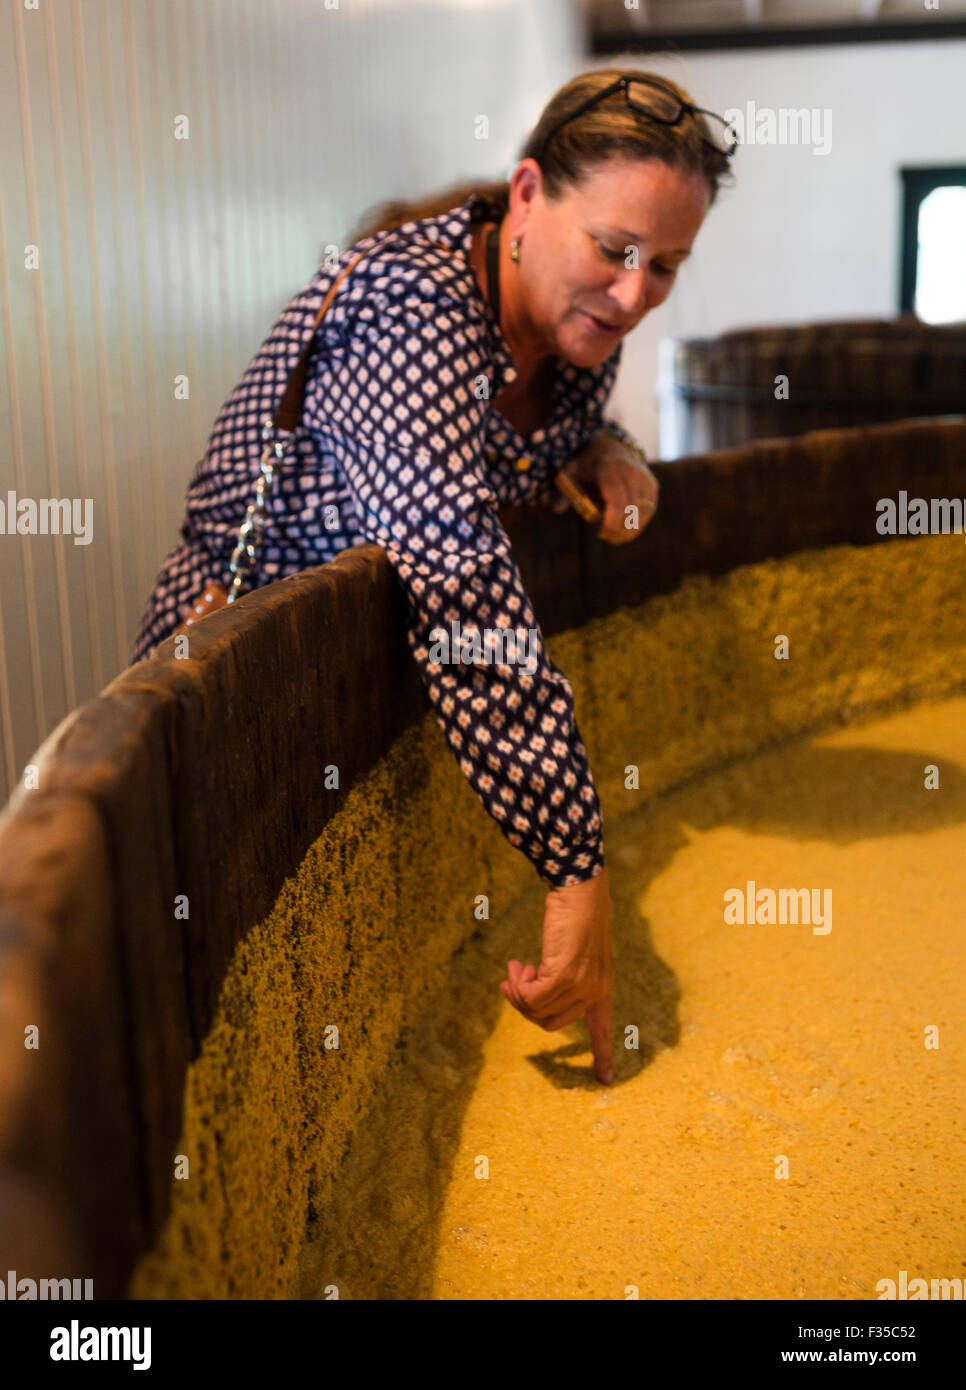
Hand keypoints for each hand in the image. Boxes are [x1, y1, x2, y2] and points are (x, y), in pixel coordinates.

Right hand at [500, 865, 614, 1083]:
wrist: (580, 888)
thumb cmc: (574, 911)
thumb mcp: (570, 949)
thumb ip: (557, 974)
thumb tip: (525, 995)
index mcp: (602, 985)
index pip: (604, 1028)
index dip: (603, 1055)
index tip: (605, 1081)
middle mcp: (595, 989)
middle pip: (551, 1023)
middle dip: (525, 1007)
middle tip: (511, 982)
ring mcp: (582, 984)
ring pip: (537, 1010)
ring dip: (517, 992)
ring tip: (514, 969)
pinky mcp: (565, 974)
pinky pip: (531, 997)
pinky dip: (517, 986)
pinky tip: (516, 967)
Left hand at [553, 430, 657, 544]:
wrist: (610, 447)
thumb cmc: (586, 466)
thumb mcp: (571, 474)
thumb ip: (565, 492)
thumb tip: (557, 509)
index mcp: (608, 467)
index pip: (617, 499)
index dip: (611, 521)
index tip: (600, 533)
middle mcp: (630, 470)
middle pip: (630, 509)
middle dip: (618, 529)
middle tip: (605, 537)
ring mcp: (644, 477)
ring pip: (643, 512)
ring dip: (630, 530)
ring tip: (614, 537)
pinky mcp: (652, 485)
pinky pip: (649, 510)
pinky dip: (638, 523)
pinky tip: (626, 529)